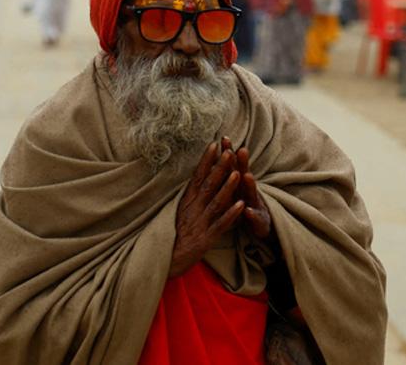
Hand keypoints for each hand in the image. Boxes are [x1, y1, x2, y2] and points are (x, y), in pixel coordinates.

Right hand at [169, 141, 243, 277]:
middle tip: (229, 151)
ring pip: (215, 202)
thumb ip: (189, 197)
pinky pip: (220, 225)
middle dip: (219, 168)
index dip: (206, 160)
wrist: (164, 261)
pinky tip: (241, 205)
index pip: (197, 176)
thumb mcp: (177, 212)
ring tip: (238, 173)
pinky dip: (230, 215)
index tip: (214, 144)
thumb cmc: (170, 236)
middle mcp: (192, 209)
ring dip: (227, 188)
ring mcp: (199, 223)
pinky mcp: (205, 239)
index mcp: (185, 201)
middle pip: (208, 185)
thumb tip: (196, 179)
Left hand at [223, 139, 271, 240]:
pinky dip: (251, 214)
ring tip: (246, 175)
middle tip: (240, 149)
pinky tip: (247, 211)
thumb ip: (232, 174)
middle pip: (244, 175)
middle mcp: (248, 192)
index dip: (229, 153)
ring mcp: (255, 205)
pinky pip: (254, 218)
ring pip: (251, 194)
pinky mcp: (259, 221)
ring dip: (249, 185)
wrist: (262, 229)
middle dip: (243, 163)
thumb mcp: (238, 190)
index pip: (233, 166)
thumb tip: (220, 155)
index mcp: (239, 185)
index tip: (224, 138)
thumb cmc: (246, 207)